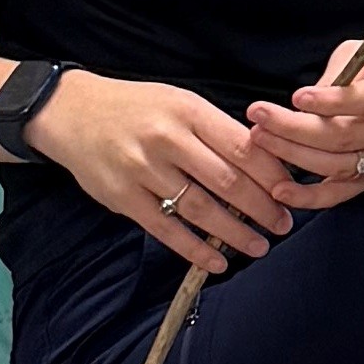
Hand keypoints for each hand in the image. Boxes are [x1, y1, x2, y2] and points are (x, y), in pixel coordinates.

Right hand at [32, 70, 297, 272]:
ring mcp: (142, 170)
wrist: (70, 112)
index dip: (272, 174)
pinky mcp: (122, 197)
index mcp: (189, 111)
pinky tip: (217, 261)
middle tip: (283, 224)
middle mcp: (167, 139)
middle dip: (262, 207)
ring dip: (234, 232)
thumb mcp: (179, 102)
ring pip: (200, 209)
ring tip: (259, 246)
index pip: (242, 146)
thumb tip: (266, 162)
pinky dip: (195, 249)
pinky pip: (166, 229)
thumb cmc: (136, 107)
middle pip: (227, 180)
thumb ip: (216, 130)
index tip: (293, 191)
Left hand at [247, 38, 363, 212]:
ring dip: (294, 156)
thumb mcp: (360, 54)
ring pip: (336, 165)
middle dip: (294, 129)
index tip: (296, 97)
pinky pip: (340, 194)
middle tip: (259, 118)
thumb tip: (301, 105)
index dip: (330, 101)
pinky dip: (309, 196)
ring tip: (261, 141)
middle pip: (343, 136)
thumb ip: (335, 77)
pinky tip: (280, 191)